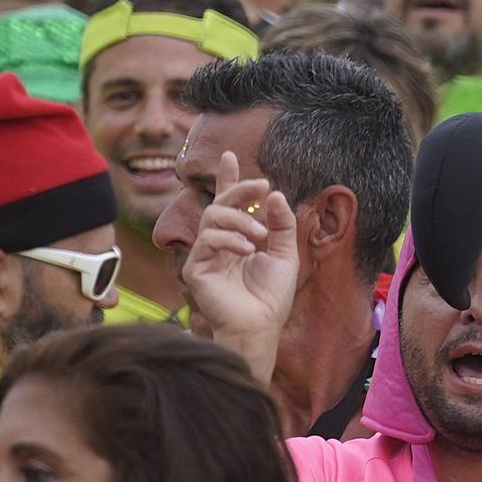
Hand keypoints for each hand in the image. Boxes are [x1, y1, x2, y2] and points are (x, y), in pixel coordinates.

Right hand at [181, 150, 297, 384]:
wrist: (261, 326)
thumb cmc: (271, 296)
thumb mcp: (285, 254)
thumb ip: (281, 224)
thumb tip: (273, 193)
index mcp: (238, 238)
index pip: (229, 203)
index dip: (228, 179)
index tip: (228, 154)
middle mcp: (218, 244)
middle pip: (219, 204)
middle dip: (239, 189)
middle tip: (261, 185)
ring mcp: (204, 256)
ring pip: (212, 218)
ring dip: (239, 220)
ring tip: (260, 235)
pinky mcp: (195, 269)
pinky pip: (207, 241)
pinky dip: (230, 240)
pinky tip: (248, 251)